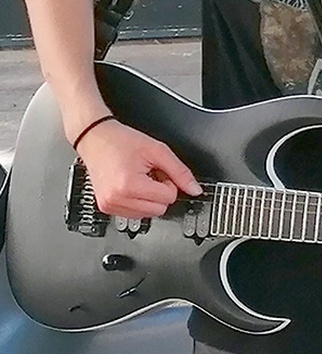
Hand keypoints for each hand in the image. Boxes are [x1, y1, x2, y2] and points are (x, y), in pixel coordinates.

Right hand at [77, 119, 200, 217]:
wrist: (95, 139)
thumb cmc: (121, 141)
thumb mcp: (157, 151)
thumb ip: (180, 172)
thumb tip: (195, 189)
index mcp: (129, 185)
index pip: (168, 198)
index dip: (169, 183)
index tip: (159, 171)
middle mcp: (117, 199)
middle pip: (160, 209)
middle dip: (160, 192)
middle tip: (149, 174)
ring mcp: (109, 205)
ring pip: (148, 214)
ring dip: (149, 198)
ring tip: (138, 179)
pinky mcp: (106, 208)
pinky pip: (134, 214)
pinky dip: (138, 202)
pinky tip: (130, 186)